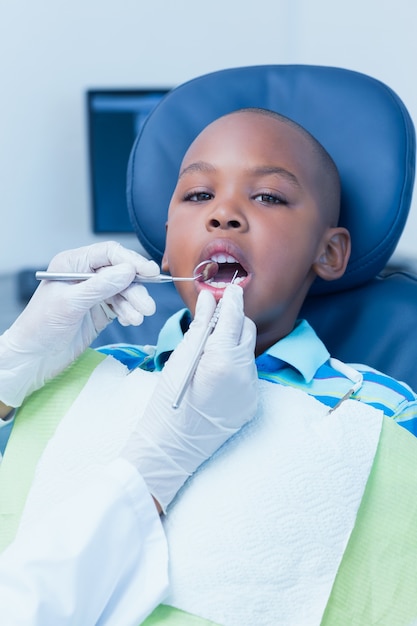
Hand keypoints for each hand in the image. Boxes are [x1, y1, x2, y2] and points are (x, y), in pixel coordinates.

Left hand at [0, 242, 158, 406]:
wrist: (33, 358)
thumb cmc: (40, 327)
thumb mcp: (71, 303)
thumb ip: (101, 285)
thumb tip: (129, 271)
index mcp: (73, 264)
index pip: (109, 254)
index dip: (131, 261)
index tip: (150, 273)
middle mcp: (85, 275)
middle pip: (121, 273)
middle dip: (135, 289)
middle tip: (146, 306)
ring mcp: (93, 293)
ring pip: (124, 291)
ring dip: (134, 304)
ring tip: (137, 318)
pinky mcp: (100, 311)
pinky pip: (121, 306)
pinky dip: (128, 313)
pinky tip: (129, 321)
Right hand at [122, 284, 257, 511]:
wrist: (172, 447)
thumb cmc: (168, 401)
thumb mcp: (181, 358)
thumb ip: (200, 326)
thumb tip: (209, 299)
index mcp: (224, 360)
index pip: (234, 317)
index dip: (231, 299)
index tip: (228, 287)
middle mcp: (245, 374)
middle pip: (247, 331)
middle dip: (234, 320)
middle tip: (214, 316)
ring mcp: (251, 390)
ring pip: (248, 352)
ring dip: (233, 343)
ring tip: (210, 347)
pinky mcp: (252, 402)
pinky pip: (248, 373)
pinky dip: (235, 364)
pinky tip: (216, 371)